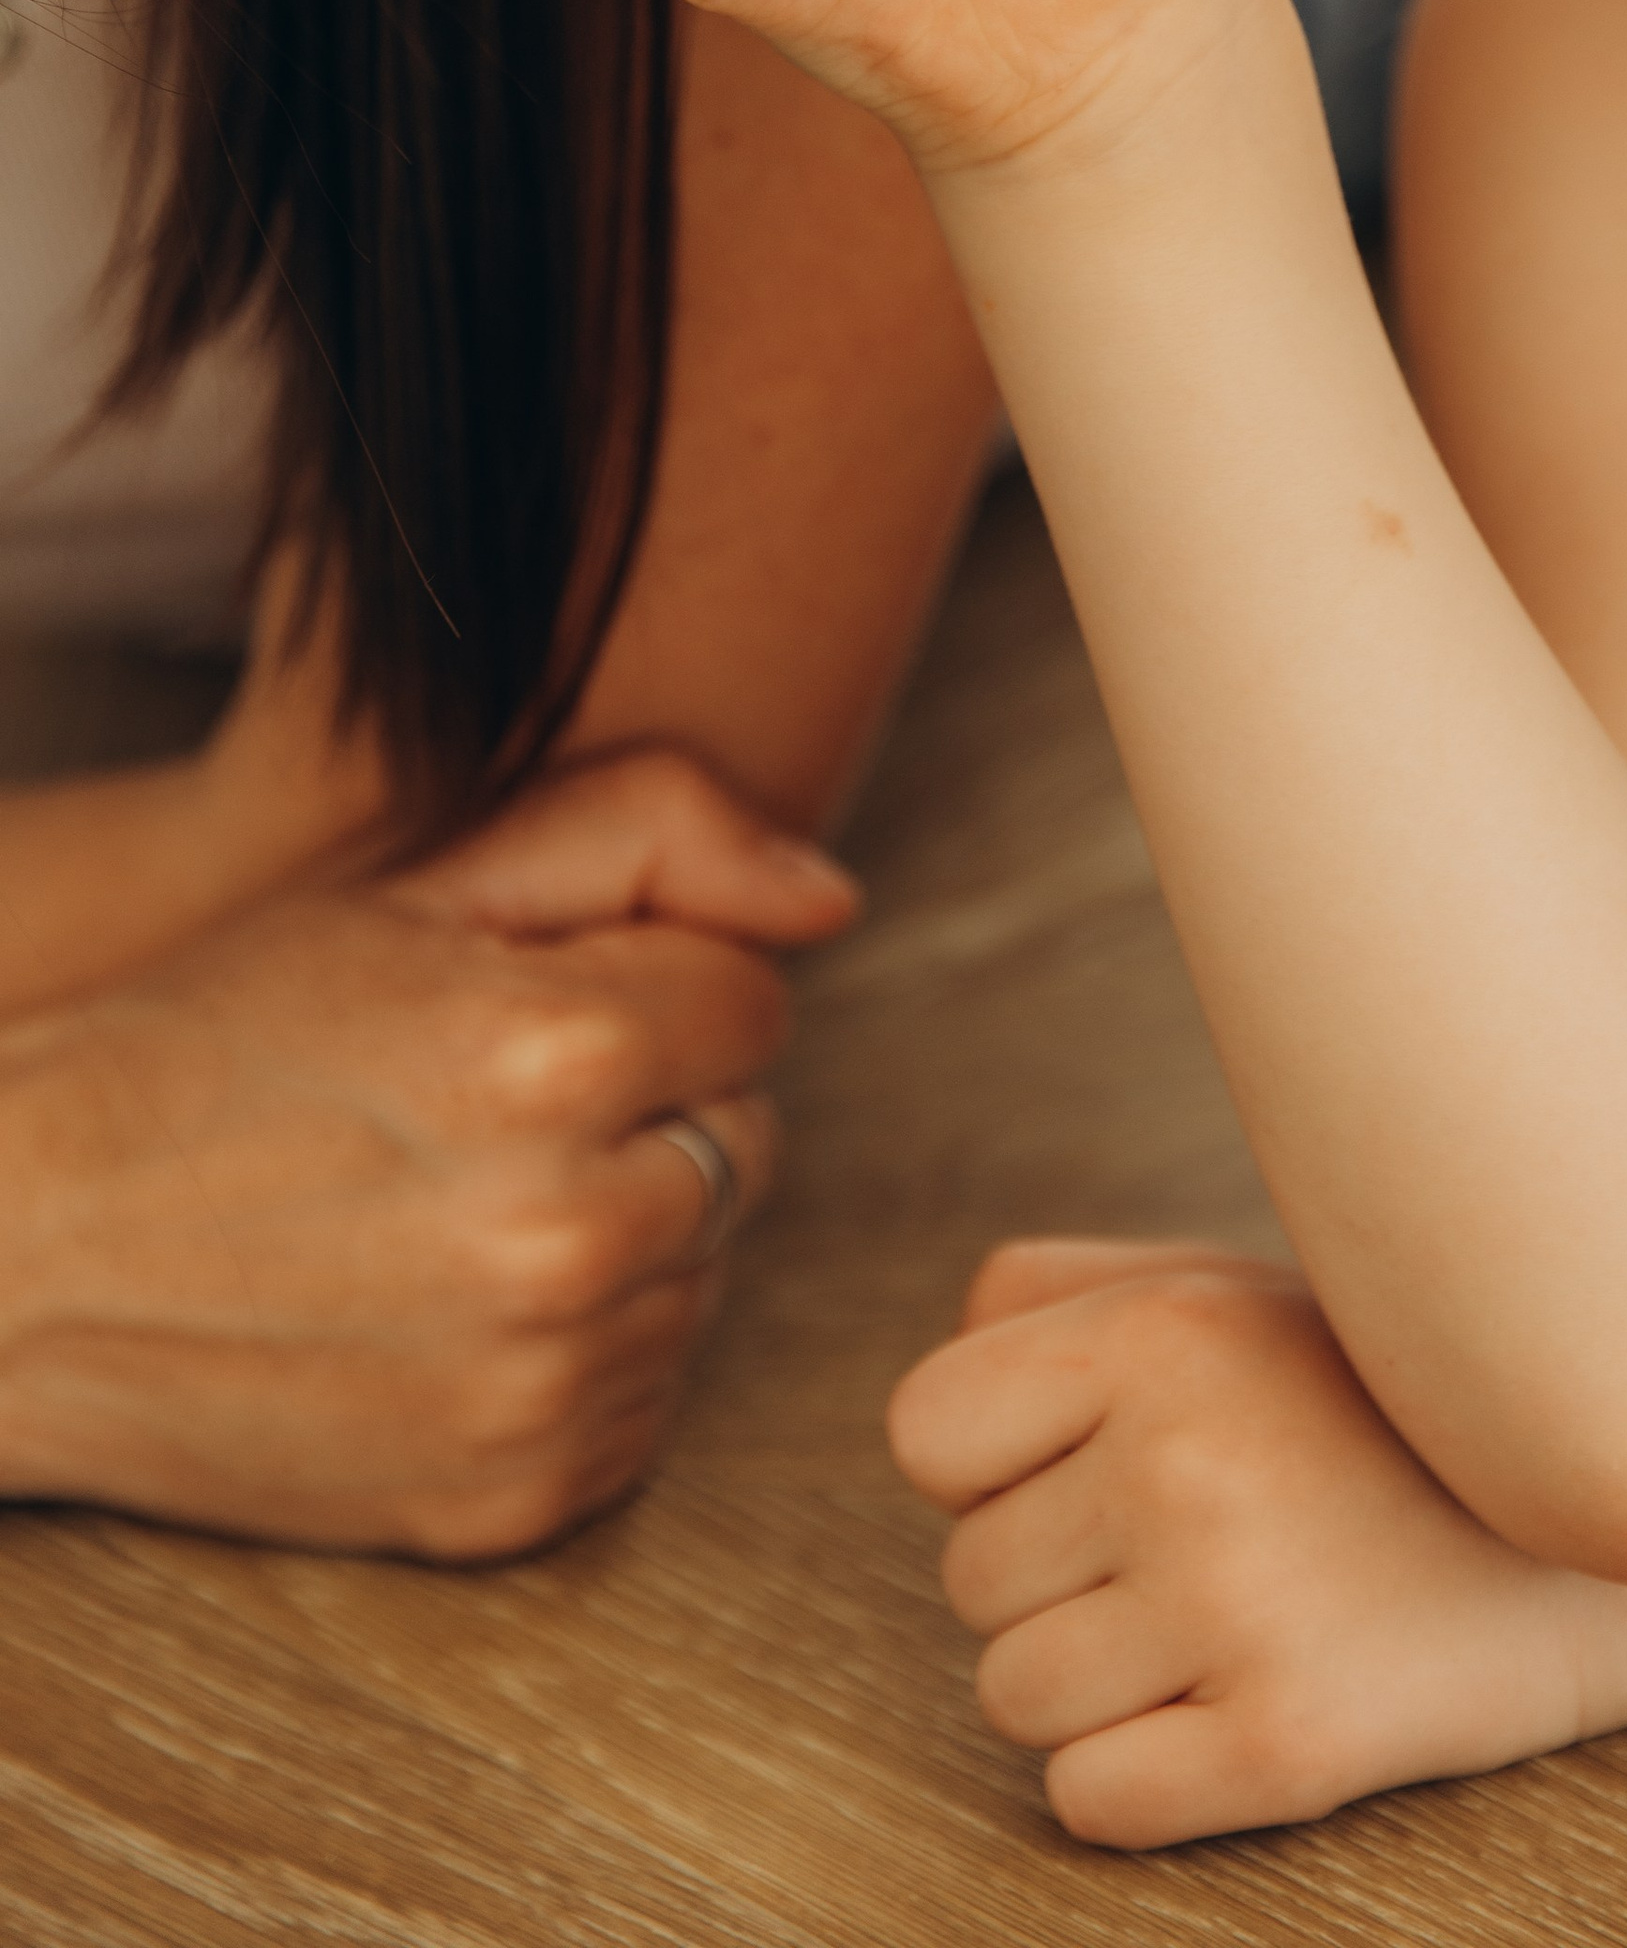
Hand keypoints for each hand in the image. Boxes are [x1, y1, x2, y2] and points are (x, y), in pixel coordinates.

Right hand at [0, 748, 851, 1557]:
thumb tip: (836, 901)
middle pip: (749, 1138)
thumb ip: (657, 832)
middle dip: (654, 1107)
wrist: (27, 1256)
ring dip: (628, 1231)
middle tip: (486, 1107)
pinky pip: (647, 1397)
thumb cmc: (225, 1041)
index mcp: (558, 1054)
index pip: (757, 1002)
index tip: (540, 1005)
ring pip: (706, 1270)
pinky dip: (585, 1354)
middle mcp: (569, 1235)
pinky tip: (456, 1306)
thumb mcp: (427, 879)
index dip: (655, 989)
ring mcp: (542, 1387)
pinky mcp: (515, 1502)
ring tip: (459, 1203)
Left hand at [887, 1240, 1626, 1847]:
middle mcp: (1184, 1459)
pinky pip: (1089, 1801)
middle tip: (1202, 1546)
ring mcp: (1237, 1607)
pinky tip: (1236, 1711)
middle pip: (970, 1579)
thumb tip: (943, 1381)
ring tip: (1226, 1620)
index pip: (928, 1431)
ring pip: (1015, 1696)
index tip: (1100, 1462)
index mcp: (1159, 1332)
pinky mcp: (1289, 1744)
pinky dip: (1138, 1782)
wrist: (1606, 1529)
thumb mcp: (1226, 1293)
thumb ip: (1065, 1298)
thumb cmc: (1373, 1408)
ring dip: (1098, 1684)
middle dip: (1062, 1577)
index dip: (996, 1462)